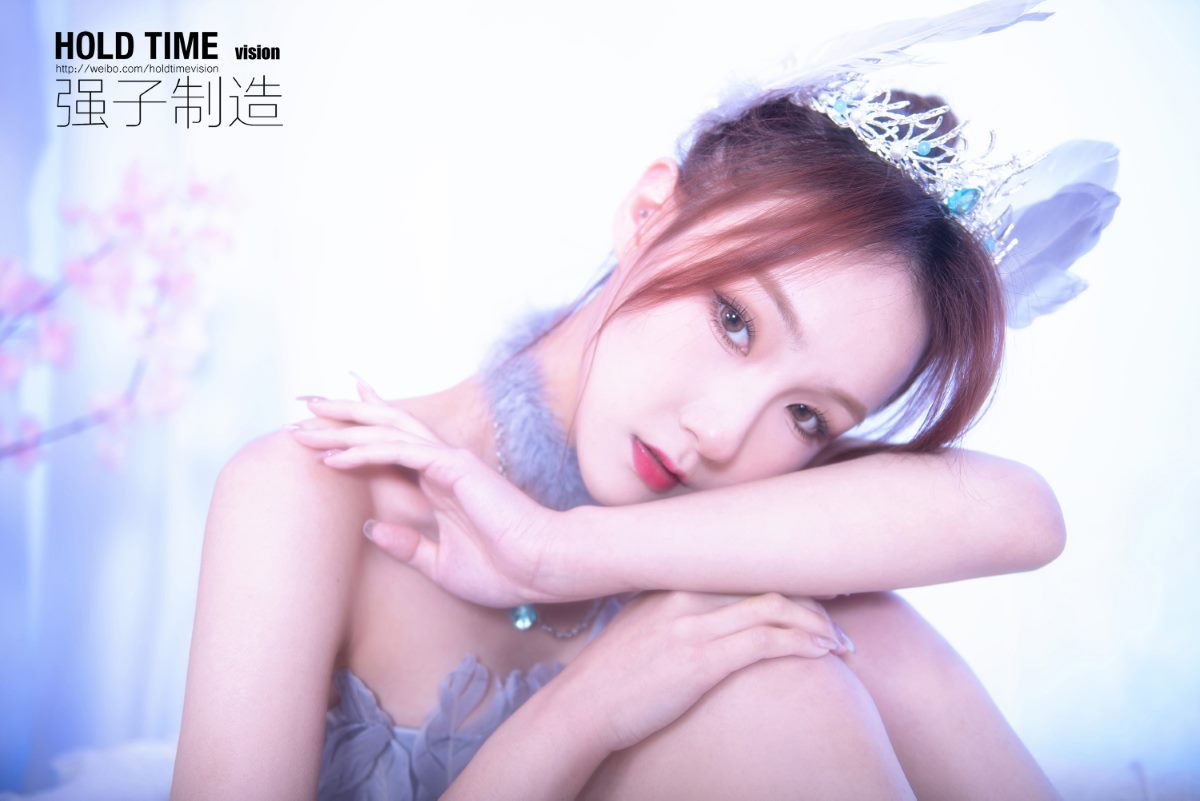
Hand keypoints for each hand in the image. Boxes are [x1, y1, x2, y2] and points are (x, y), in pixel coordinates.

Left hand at [287, 372, 574, 607]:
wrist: (541, 568)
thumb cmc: (503, 570)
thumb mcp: (440, 563)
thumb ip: (407, 545)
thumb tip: (371, 529)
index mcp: (440, 483)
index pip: (393, 445)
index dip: (361, 427)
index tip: (327, 420)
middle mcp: (441, 465)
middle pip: (383, 428)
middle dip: (342, 415)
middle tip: (303, 405)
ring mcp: (448, 463)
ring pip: (386, 432)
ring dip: (344, 426)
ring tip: (304, 422)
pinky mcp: (453, 469)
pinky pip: (401, 453)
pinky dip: (366, 451)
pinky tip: (335, 457)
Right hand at [554, 590, 854, 753]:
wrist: (582, 707)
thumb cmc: (610, 677)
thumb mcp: (639, 629)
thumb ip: (671, 612)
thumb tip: (705, 617)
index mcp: (672, 585)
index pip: (743, 571)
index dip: (785, 581)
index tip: (813, 595)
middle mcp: (686, 596)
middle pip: (764, 584)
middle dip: (811, 602)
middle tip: (838, 618)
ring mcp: (693, 626)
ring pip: (773, 608)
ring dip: (816, 624)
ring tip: (840, 642)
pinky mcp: (701, 660)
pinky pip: (766, 642)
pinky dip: (802, 643)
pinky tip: (823, 653)